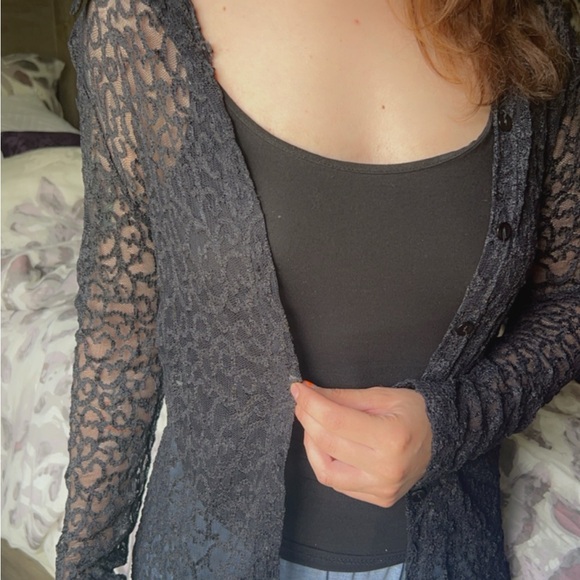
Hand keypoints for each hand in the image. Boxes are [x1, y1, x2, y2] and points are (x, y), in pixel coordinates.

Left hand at [290, 381, 431, 507]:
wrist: (441, 440)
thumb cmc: (412, 413)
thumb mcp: (381, 396)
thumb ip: (343, 397)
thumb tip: (309, 392)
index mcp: (391, 438)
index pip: (335, 420)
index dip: (311, 403)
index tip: (298, 389)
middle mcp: (386, 469)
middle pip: (328, 443)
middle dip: (307, 418)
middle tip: (301, 402)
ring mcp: (382, 488)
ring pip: (326, 471)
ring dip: (311, 445)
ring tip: (312, 424)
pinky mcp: (378, 499)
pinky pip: (338, 483)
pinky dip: (325, 461)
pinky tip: (326, 444)